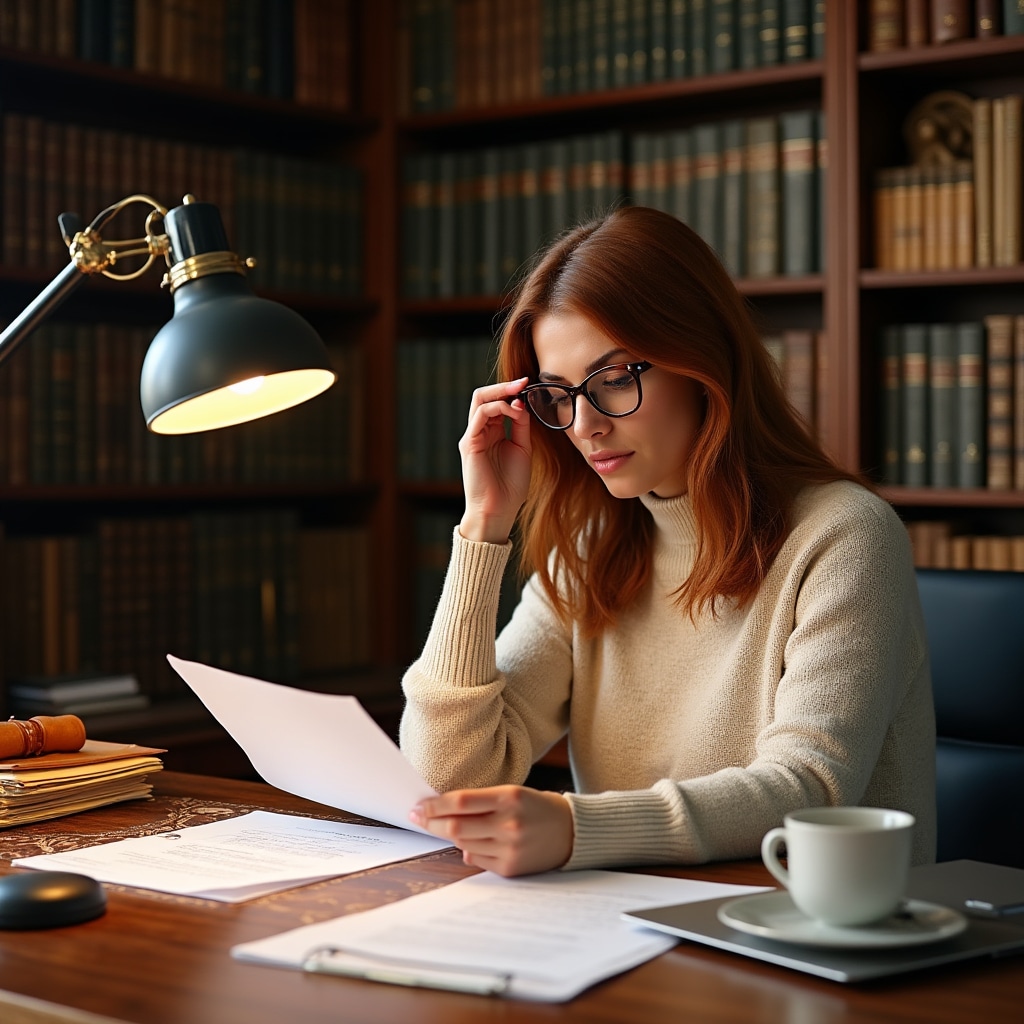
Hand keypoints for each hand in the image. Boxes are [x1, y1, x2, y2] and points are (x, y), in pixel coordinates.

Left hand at [409, 785, 573, 876]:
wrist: (572, 832)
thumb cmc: (537, 807)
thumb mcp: (513, 793)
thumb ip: (480, 802)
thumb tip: (442, 814)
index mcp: (509, 798)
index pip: (461, 801)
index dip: (435, 804)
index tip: (419, 805)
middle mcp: (509, 824)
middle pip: (456, 826)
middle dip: (432, 823)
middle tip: (418, 817)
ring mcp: (509, 848)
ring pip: (463, 844)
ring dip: (452, 836)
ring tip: (451, 827)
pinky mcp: (510, 868)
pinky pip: (477, 860)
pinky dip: (469, 850)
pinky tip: (474, 842)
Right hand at [458, 378, 531, 544]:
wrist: (498, 509)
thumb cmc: (510, 485)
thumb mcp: (522, 448)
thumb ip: (520, 426)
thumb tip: (521, 403)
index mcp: (492, 433)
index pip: (497, 403)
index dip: (512, 392)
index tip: (530, 384)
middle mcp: (479, 431)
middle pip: (484, 396)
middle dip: (505, 386)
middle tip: (524, 381)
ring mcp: (472, 436)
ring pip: (479, 400)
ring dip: (501, 393)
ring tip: (519, 393)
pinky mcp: (469, 443)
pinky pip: (480, 415)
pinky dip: (498, 407)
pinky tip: (513, 411)